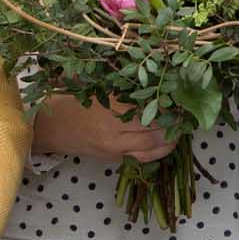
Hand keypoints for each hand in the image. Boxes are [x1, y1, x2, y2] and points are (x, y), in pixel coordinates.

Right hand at [32, 94, 176, 163]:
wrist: (53, 128)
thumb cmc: (76, 103)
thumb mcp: (98, 89)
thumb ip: (124, 88)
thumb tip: (156, 78)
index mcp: (109, 109)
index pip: (147, 109)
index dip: (167, 105)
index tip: (180, 98)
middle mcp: (113, 133)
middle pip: (154, 131)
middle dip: (173, 124)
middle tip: (186, 114)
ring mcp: (115, 150)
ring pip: (152, 149)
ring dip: (171, 140)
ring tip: (181, 128)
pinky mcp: (115, 160)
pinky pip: (143, 159)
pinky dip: (159, 152)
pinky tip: (169, 142)